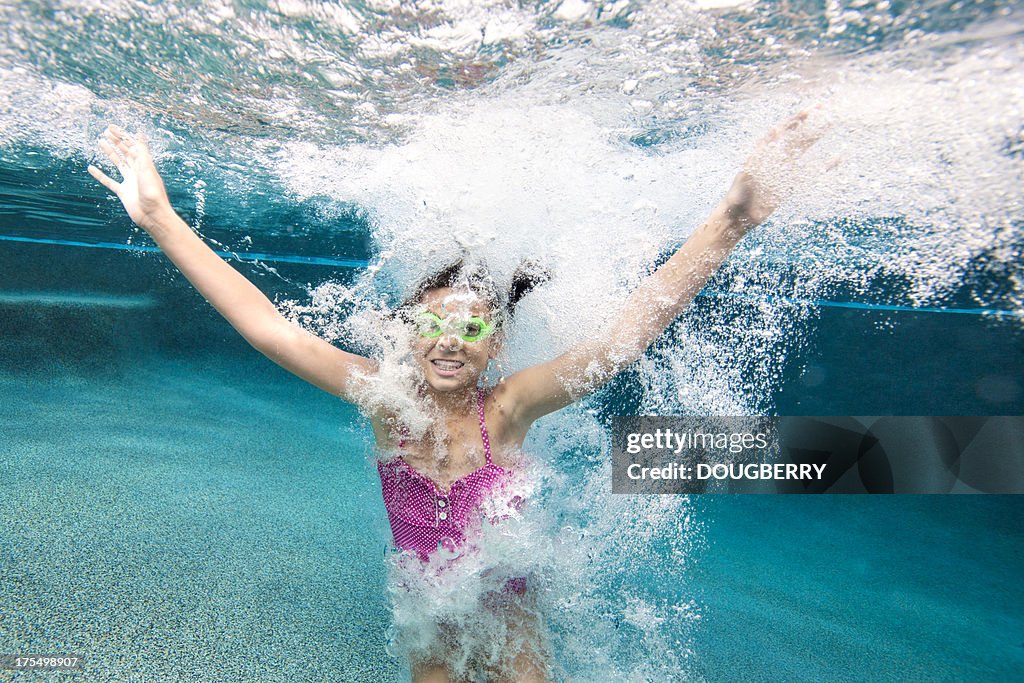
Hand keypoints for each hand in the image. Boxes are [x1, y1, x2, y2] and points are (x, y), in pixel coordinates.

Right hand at [88, 126, 174, 231]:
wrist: (153, 216)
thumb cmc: (153, 193)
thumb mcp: (148, 169)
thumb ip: (142, 153)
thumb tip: (138, 134)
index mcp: (145, 165)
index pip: (133, 146)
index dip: (123, 136)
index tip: (112, 127)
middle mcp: (138, 171)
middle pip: (126, 152)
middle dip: (117, 141)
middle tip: (106, 131)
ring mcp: (130, 181)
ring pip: (118, 163)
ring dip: (110, 152)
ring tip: (100, 142)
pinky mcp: (123, 192)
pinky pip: (109, 181)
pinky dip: (100, 175)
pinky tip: (91, 168)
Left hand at [723, 107, 826, 228]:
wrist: (740, 215)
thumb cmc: (739, 193)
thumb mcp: (748, 172)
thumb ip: (760, 154)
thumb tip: (773, 131)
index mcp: (766, 151)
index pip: (785, 129)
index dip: (798, 118)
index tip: (812, 109)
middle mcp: (778, 156)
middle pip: (798, 134)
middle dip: (812, 121)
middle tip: (827, 107)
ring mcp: (787, 168)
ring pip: (806, 146)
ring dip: (818, 134)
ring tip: (832, 120)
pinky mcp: (793, 182)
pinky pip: (813, 171)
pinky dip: (827, 164)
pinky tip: (839, 157)